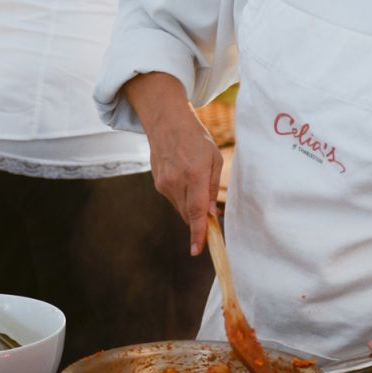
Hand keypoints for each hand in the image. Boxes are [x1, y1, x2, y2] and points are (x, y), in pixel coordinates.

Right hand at [123, 72, 221, 253]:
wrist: (167, 122)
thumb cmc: (196, 138)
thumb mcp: (213, 158)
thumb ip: (212, 187)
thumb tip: (211, 213)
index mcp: (194, 174)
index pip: (196, 211)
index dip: (198, 233)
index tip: (197, 250)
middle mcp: (176, 181)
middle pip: (188, 214)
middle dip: (199, 222)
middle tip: (211, 222)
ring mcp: (164, 183)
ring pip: (180, 208)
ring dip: (191, 207)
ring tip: (196, 185)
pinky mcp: (157, 183)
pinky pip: (174, 199)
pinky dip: (183, 197)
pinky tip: (186, 180)